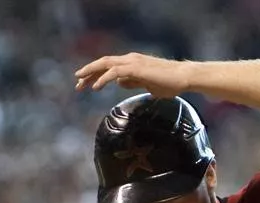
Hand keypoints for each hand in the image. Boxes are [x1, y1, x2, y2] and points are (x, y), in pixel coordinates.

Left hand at [75, 53, 190, 95]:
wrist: (182, 77)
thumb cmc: (169, 83)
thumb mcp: (147, 84)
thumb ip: (133, 82)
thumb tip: (119, 83)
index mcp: (131, 63)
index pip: (108, 66)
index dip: (95, 74)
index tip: (85, 84)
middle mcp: (129, 59)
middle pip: (103, 63)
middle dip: (88, 72)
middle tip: (77, 83)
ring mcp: (132, 62)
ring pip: (106, 64)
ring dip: (91, 73)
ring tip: (80, 83)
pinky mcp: (136, 68)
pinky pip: (115, 72)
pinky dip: (103, 79)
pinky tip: (96, 87)